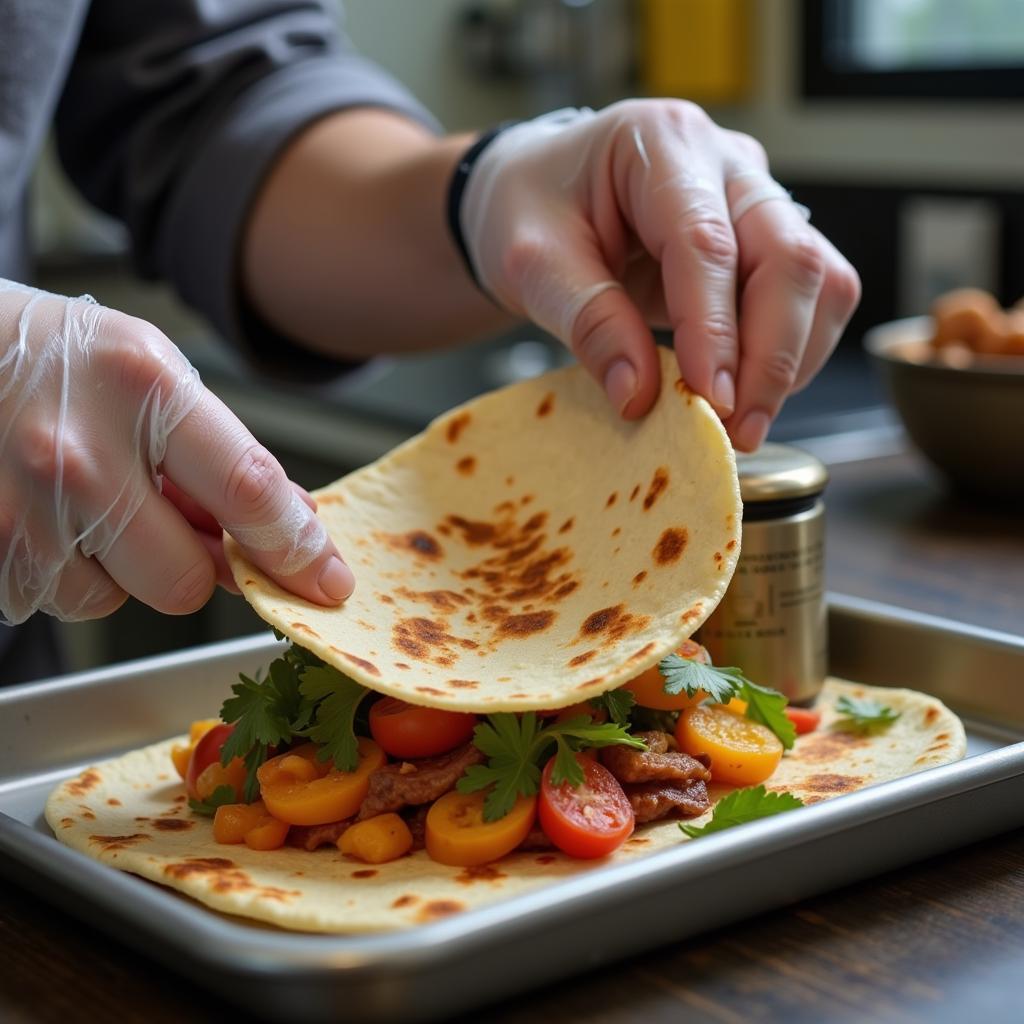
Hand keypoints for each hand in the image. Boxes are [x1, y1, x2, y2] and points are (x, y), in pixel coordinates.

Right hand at [0, 281, 353, 623]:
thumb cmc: (60, 357)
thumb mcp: (156, 376)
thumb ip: (226, 456)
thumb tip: (294, 526)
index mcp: (142, 386)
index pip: (247, 490)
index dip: (297, 551)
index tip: (327, 583)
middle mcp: (76, 451)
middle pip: (182, 580)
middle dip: (194, 567)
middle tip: (172, 523)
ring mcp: (19, 506)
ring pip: (113, 600)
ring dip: (119, 567)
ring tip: (86, 500)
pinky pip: (54, 598)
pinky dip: (66, 569)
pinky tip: (49, 513)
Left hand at [458, 100, 860, 450]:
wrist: (539, 189)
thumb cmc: (530, 210)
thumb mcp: (533, 264)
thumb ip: (588, 322)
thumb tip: (640, 396)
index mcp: (661, 145)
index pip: (705, 243)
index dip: (714, 330)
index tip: (711, 400)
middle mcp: (726, 162)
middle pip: (789, 257)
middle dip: (772, 357)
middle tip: (737, 433)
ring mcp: (757, 198)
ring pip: (819, 278)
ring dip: (792, 360)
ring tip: (743, 424)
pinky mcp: (767, 239)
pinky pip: (812, 295)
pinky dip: (792, 352)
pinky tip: (749, 392)